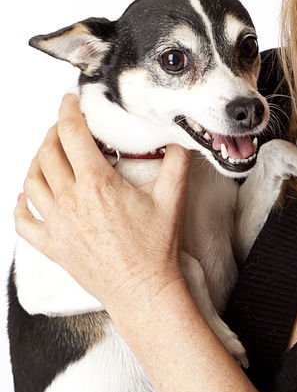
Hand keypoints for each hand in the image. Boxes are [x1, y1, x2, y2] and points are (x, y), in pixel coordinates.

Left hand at [14, 94, 191, 318]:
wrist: (142, 289)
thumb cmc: (156, 249)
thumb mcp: (172, 199)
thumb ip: (177, 163)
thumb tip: (180, 140)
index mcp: (97, 184)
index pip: (72, 133)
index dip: (68, 111)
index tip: (70, 102)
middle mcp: (70, 200)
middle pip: (47, 152)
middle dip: (55, 133)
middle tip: (67, 128)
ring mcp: (56, 223)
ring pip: (31, 180)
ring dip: (38, 162)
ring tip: (50, 156)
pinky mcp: (51, 245)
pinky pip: (23, 220)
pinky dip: (22, 204)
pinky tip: (29, 196)